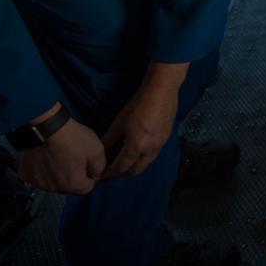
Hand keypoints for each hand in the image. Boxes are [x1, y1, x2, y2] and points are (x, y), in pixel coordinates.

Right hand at [18, 108, 105, 194]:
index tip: (85, 164)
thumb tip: (97, 174)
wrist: (44, 126)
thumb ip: (100, 166)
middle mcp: (54, 187)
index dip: (88, 175)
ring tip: (57, 154)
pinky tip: (45, 156)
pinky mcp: (26, 175)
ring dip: (56, 173)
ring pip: (52, 182)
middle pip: (69, 186)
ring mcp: (39, 182)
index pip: (86, 188)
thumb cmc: (69, 136)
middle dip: (72, 175)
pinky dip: (41, 169)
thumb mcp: (97, 149)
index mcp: (73, 184)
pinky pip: (38, 176)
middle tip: (71, 156)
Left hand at [100, 61, 187, 178]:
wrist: (161, 92)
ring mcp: (160, 146)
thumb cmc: (138, 104)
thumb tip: (99, 151)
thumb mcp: (119, 122)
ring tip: (124, 162)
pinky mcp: (165, 140)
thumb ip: (109, 139)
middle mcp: (150, 150)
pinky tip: (137, 151)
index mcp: (136, 146)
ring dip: (134, 166)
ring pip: (145, 165)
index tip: (102, 174)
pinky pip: (152, 156)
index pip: (121, 167)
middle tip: (112, 170)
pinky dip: (143, 159)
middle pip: (135, 171)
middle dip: (122, 173)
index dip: (110, 172)